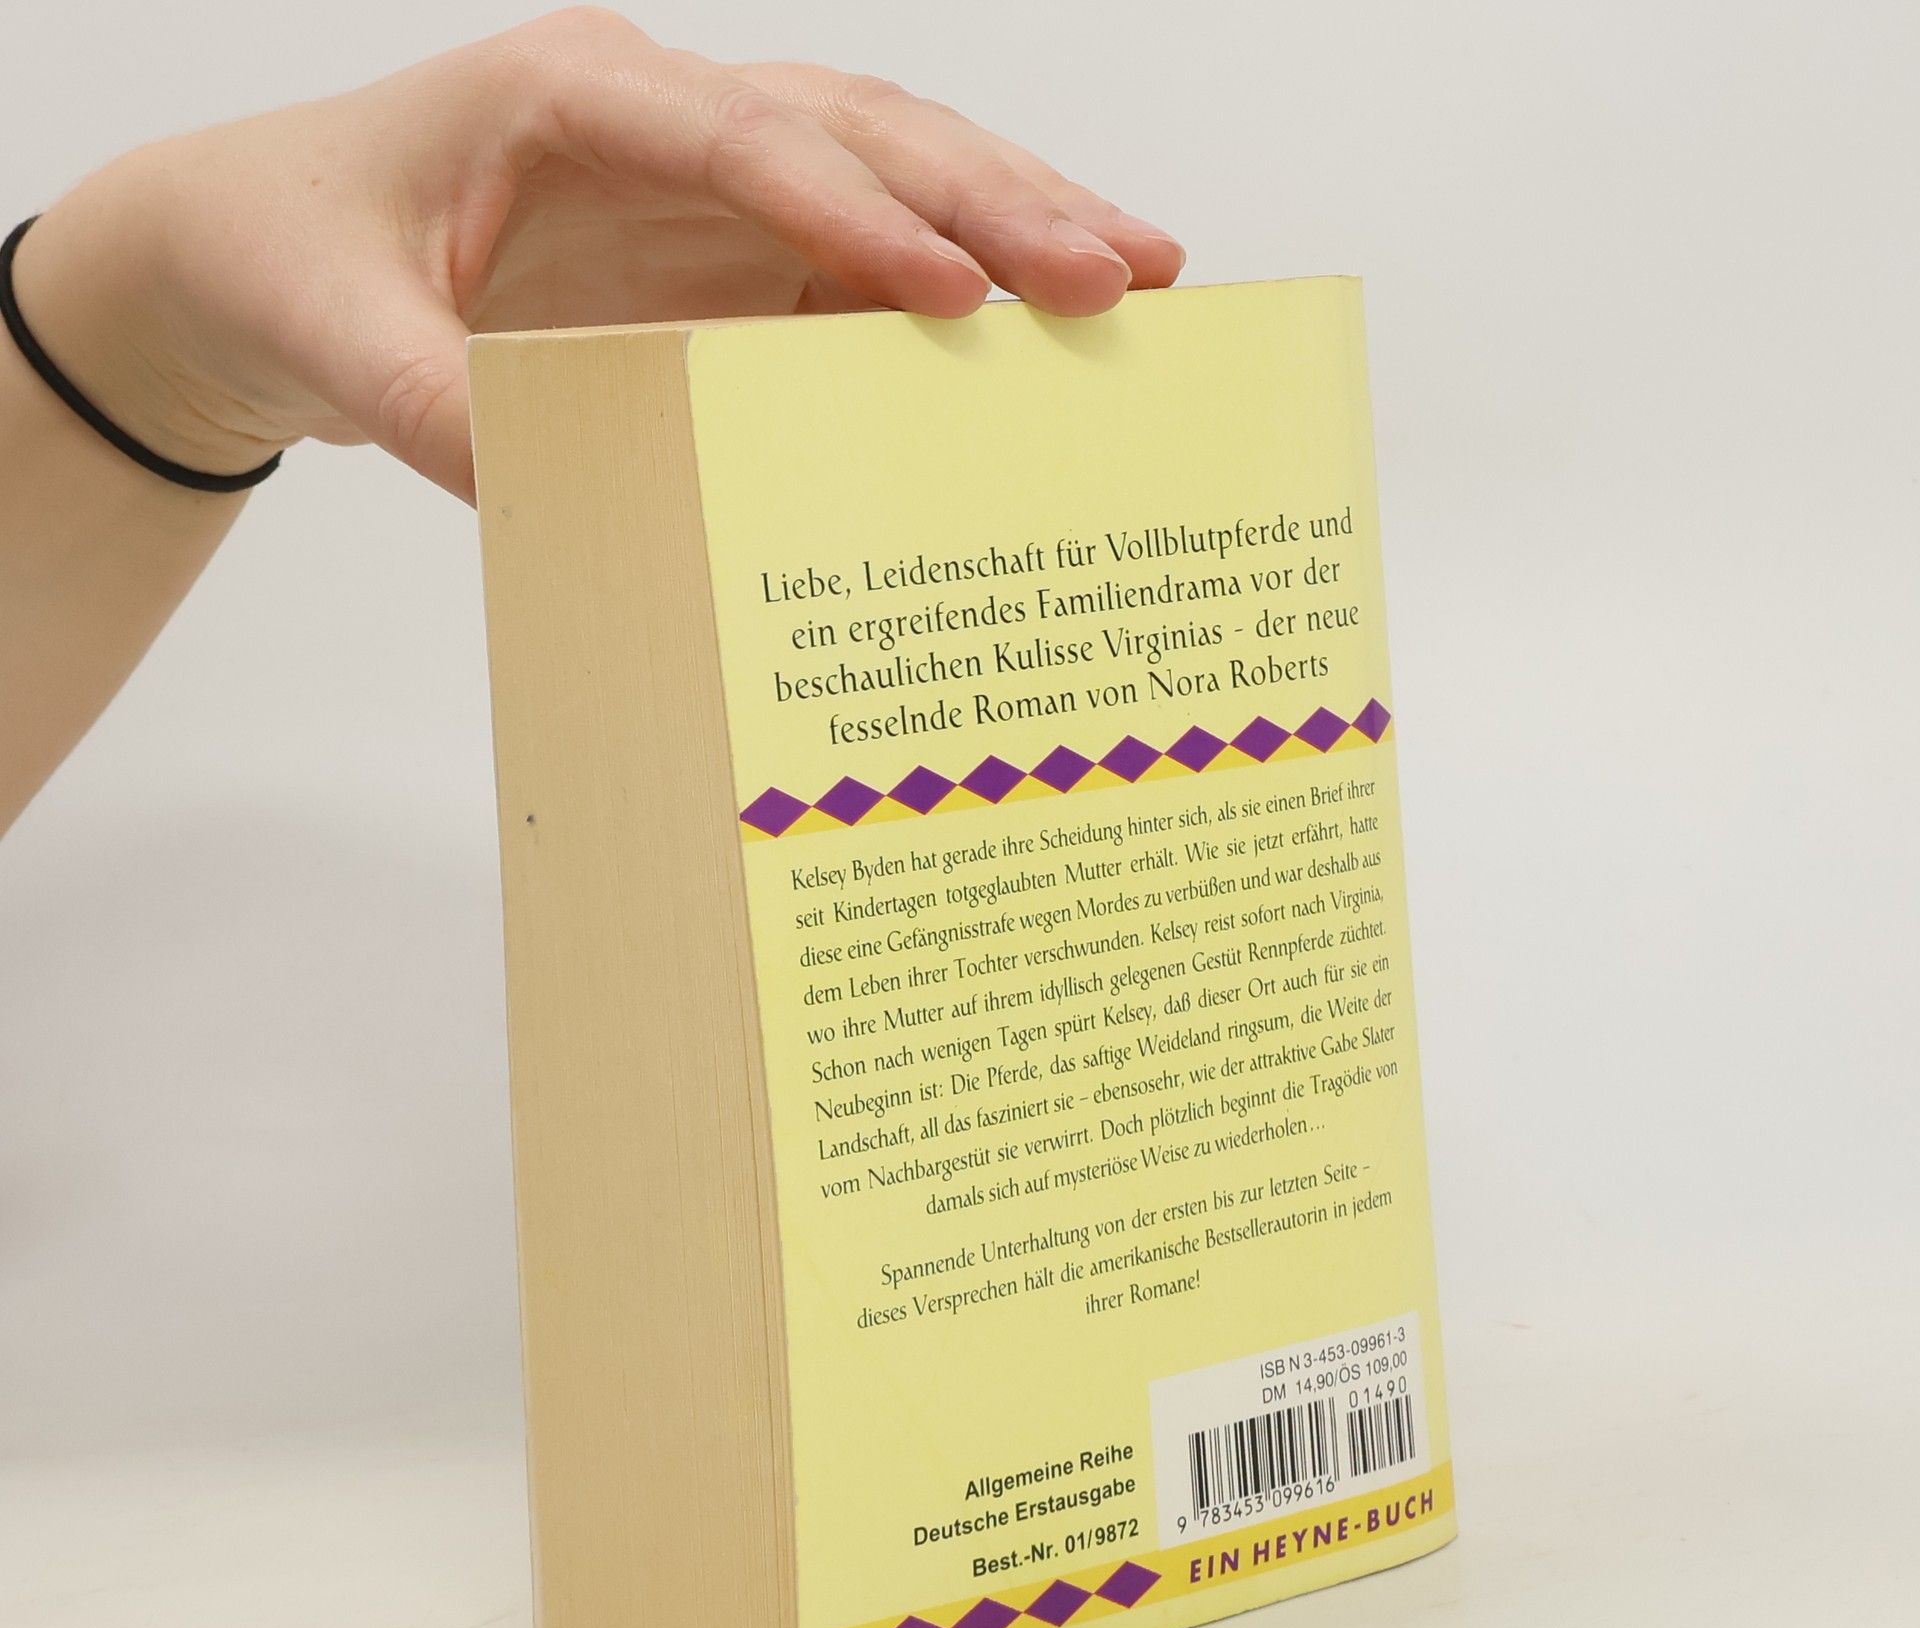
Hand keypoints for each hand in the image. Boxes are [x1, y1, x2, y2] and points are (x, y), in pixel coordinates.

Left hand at [15, 9, 1184, 500]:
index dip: (855, 215)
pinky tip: (1042, 328)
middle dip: (998, 202)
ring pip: (892, 173)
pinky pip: (863, 257)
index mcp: (571, 96)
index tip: (953, 292)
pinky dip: (958, 288)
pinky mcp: (729, 250)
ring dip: (1015, 222)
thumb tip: (552, 496)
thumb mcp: (339, 342)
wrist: (270, 251)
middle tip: (1124, 271)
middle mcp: (664, 117)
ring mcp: (708, 181)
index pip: (744, 142)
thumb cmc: (296, 257)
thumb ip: (441, 410)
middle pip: (862, 135)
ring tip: (1138, 276)